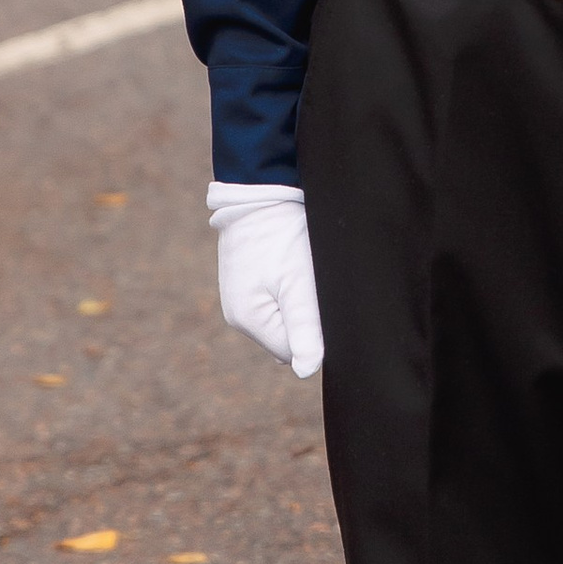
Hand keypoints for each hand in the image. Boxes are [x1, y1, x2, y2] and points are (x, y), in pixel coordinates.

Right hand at [206, 182, 322, 377]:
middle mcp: (239, 315)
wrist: (262, 191)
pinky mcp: (248, 283)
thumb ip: (305, 329)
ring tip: (303, 271)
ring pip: (284, 319)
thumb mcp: (299, 285)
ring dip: (299, 304)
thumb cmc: (283, 237)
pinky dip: (290, 290)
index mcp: (249, 320)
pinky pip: (275, 301)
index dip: (316, 334)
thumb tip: (307, 372)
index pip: (294, 352)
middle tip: (316, 285)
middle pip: (288, 337)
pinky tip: (295, 267)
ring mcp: (241, 298)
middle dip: (307, 320)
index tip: (323, 303)